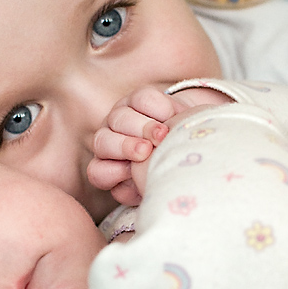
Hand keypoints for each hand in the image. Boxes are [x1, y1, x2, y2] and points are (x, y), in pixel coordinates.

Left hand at [88, 87, 189, 204]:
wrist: (189, 141)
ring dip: (142, 127)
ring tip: (162, 135)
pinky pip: (142, 98)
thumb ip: (146, 190)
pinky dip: (157, 108)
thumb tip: (145, 190)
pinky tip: (170, 117)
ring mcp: (120, 117)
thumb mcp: (157, 185)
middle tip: (145, 151)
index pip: (98, 172)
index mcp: (108, 168)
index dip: (113, 173)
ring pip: (119, 119)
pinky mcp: (138, 98)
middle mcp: (109, 142)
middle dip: (124, 147)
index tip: (134, 175)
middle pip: (102, 143)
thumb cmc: (169, 170)